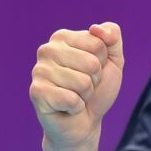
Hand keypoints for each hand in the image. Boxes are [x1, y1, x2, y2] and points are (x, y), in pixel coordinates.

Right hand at [29, 22, 123, 149]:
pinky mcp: (37, 93)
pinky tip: (67, 108)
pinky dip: (76, 107)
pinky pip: (72, 99)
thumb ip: (113, 37)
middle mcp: (46, 50)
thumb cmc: (97, 90)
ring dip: (85, 95)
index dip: (103, 62)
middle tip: (84, 87)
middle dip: (95, 80)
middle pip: (91, 63)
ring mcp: (39, 71)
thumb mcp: (113, 60)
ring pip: (83, 82)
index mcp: (62, 37)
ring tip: (75, 96)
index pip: (98, 44)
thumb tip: (95, 28)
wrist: (85, 122)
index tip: (92, 72)